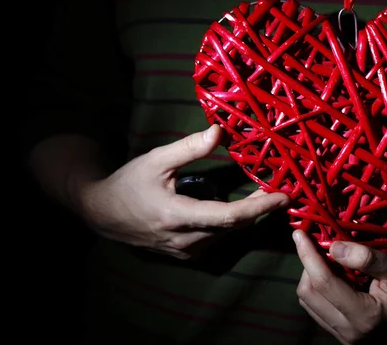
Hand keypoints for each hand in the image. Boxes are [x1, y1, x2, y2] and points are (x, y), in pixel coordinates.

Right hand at [78, 125, 289, 258]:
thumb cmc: (128, 184)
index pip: (230, 216)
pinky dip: (228, 223)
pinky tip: (231, 206)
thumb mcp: (156, 160)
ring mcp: (185, 252)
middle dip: (259, 208)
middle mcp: (186, 241)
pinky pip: (215, 239)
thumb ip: (188, 148)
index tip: (284, 195)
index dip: (260, 207)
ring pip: (225, 234)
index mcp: (179, 217)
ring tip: (259, 193)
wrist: (102, 214)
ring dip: (244, 215)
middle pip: (233, 226)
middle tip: (278, 188)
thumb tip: (219, 132)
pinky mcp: (184, 254)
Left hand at [293, 230, 386, 343]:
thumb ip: (369, 259)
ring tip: (326, 259)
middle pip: (308, 292)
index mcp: (365, 316)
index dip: (308, 255)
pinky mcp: (336, 332)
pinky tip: (330, 273)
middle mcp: (349, 331)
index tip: (299, 234)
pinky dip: (315, 286)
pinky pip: (313, 306)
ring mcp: (341, 335)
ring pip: (307, 299)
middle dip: (308, 264)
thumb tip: (334, 248)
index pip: (324, 282)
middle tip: (316, 244)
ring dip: (310, 274)